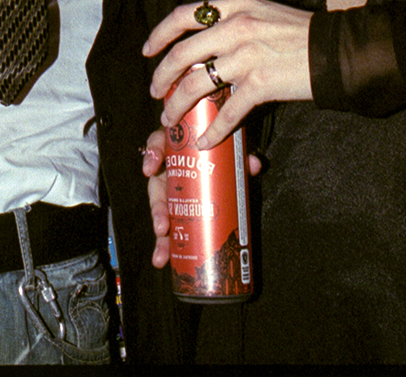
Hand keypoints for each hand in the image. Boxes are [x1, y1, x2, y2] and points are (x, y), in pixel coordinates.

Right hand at [142, 124, 263, 269]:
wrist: (214, 153)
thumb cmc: (213, 152)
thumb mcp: (223, 151)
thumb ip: (237, 156)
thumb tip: (254, 164)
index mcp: (175, 152)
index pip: (158, 146)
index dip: (152, 156)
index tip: (150, 170)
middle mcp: (167, 173)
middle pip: (156, 190)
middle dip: (157, 212)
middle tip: (162, 228)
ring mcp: (170, 193)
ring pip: (160, 214)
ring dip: (160, 236)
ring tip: (162, 255)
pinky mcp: (175, 211)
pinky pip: (168, 228)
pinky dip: (166, 245)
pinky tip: (165, 259)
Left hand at [143, 0, 312, 148]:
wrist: (335, 50)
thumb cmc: (301, 33)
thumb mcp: (262, 13)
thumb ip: (235, 21)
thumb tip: (209, 44)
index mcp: (235, 7)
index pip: (184, 15)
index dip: (160, 33)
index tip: (148, 50)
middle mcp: (235, 27)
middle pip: (182, 53)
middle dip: (162, 76)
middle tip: (155, 92)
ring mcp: (246, 55)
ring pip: (197, 83)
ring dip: (178, 105)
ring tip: (171, 118)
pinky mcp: (260, 83)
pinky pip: (228, 111)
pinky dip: (213, 130)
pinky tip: (205, 140)